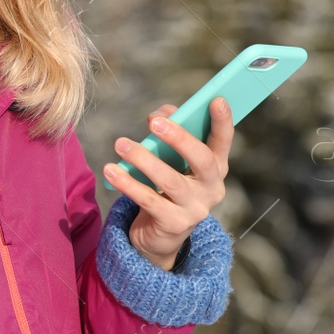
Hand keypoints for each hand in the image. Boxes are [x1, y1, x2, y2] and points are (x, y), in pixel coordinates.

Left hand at [103, 98, 232, 270]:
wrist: (159, 233)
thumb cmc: (166, 184)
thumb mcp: (170, 159)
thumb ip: (167, 131)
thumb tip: (156, 117)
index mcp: (215, 168)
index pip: (223, 142)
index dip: (223, 121)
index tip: (217, 99)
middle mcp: (212, 188)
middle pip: (201, 160)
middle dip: (179, 138)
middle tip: (154, 122)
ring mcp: (195, 209)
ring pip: (170, 180)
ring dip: (144, 159)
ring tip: (120, 144)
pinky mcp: (174, 224)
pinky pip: (149, 200)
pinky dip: (128, 183)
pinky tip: (111, 170)